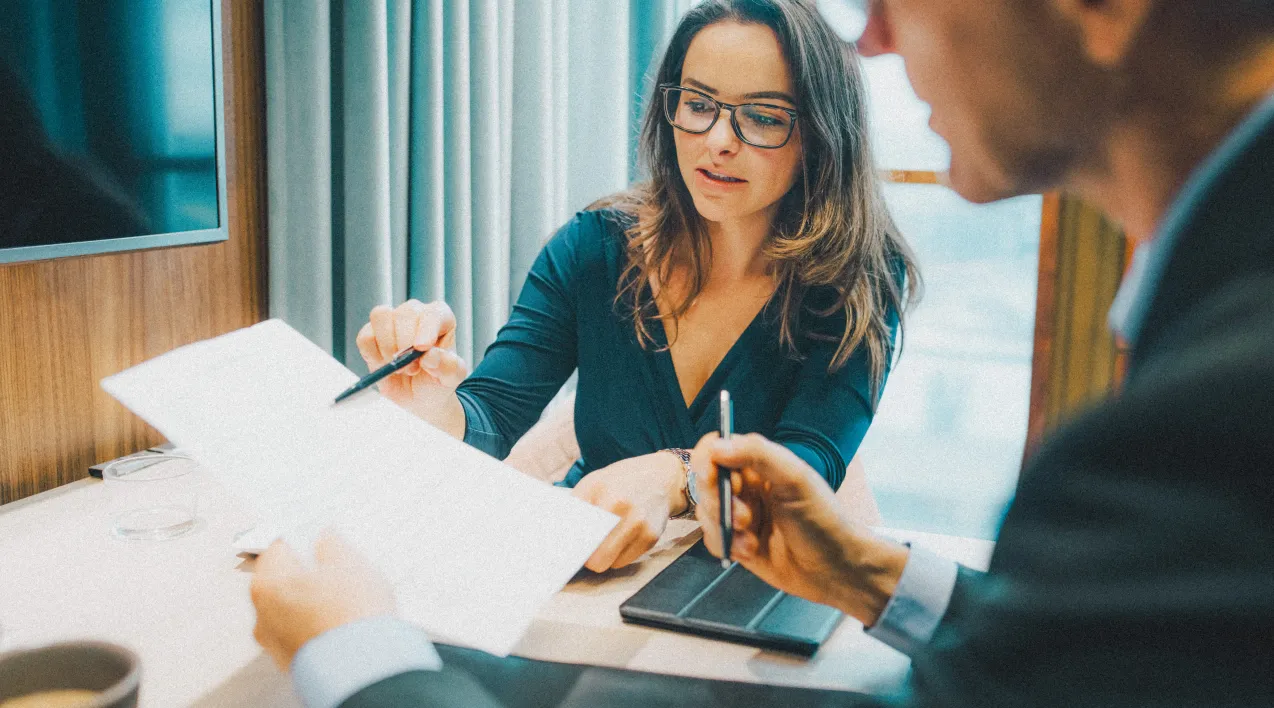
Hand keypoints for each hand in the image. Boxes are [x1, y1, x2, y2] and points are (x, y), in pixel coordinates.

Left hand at [249, 532, 394, 670]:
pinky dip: (316, 624)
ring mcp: (274, 642)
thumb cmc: (352, 613)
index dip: (299, 537)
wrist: (363, 668)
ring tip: (344, 596)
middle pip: (281, 580)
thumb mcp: (349, 564)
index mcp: (268, 583)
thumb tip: (325, 539)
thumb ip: (332, 545)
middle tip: (335, 565)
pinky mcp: (292, 661)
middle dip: (305, 571)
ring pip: (290, 608)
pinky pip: (300, 632)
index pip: (276, 547)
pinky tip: (340, 620)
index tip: (316, 535)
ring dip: (311, 600)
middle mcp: (262, 614)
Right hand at [356, 300, 467, 437]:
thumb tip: (430, 355)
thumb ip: (448, 366)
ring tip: (399, 367)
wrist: (419, 397)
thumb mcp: (451, 378)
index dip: (426, 328)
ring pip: (381, 316)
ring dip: (387, 346)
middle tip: (412, 369)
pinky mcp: (371, 334)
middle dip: (405, 344)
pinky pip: (365, 336)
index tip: (421, 348)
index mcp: (440, 318)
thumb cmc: (438, 381)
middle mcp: (416, 313)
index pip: (433, 314)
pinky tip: (384, 365)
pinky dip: (372, 353)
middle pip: (404, 313)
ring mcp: (392, 321)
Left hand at [572, 452, 686, 571]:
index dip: (568, 544)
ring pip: (607, 564)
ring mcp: (638, 524)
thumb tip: (558, 535)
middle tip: (583, 549)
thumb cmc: (620, 482)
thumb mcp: (593, 482)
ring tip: (604, 541)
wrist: (661, 478)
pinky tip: (620, 539)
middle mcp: (621, 508)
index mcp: (601, 491)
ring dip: (601, 557)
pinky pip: (623, 562)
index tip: (562, 551)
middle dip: (585, 556)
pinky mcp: (651, 538)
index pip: (576, 531)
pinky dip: (617, 556)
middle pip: (592, 556)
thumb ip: (576, 506)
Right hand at [691, 433, 907, 625]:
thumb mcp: (795, 479)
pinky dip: (727, 545)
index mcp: (759, 464)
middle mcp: (747, 486)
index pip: (717, 448)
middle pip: (705, 482)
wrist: (836, 569)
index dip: (708, 461)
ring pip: (706, 512)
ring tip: (752, 536)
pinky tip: (751, 551)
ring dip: (725, 525)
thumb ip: (758, 454)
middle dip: (719, 501)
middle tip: (744, 516)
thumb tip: (717, 445)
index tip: (713, 477)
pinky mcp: (737, 543)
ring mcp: (740, 515)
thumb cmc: (822, 519)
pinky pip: (712, 539)